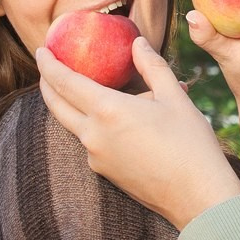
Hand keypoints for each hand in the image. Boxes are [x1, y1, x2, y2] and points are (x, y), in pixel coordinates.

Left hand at [36, 37, 239, 229]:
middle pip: (57, 106)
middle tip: (47, 66)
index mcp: (107, 111)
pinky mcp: (104, 172)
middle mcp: (93, 135)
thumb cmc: (190, 144)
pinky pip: (92, 141)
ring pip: (75, 125)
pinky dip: (95, 125)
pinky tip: (117, 119)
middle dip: (47, 84)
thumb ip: (152, 66)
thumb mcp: (175, 97)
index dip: (49, 64)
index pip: (64, 82)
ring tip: (87, 88)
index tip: (41, 50)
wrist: (197, 197)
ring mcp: (96, 157)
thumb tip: (138, 42)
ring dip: (73, 105)